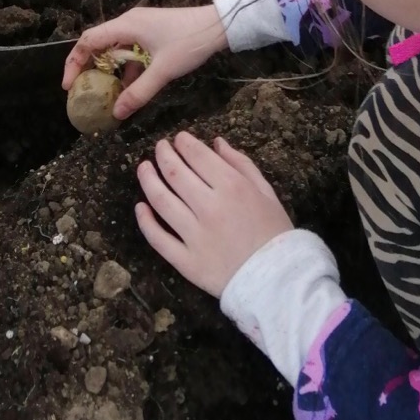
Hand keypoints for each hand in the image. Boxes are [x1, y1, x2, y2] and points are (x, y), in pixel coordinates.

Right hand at [63, 4, 228, 119]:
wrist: (218, 26)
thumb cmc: (189, 43)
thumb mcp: (163, 72)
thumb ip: (138, 93)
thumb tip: (116, 113)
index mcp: (126, 25)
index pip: (88, 41)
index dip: (74, 62)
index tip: (69, 85)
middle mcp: (129, 23)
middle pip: (98, 44)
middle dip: (88, 68)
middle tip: (82, 91)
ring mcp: (140, 27)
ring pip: (115, 49)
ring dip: (109, 70)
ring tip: (104, 94)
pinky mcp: (151, 33)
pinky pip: (130, 51)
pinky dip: (126, 68)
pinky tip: (130, 88)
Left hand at [134, 133, 293, 296]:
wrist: (278, 280)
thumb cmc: (274, 233)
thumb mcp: (266, 192)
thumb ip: (241, 164)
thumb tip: (216, 143)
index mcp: (232, 187)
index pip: (198, 156)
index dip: (184, 143)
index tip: (178, 139)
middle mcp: (209, 207)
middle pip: (175, 173)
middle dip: (164, 155)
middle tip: (160, 147)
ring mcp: (194, 236)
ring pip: (161, 201)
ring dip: (148, 180)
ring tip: (144, 168)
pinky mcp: (186, 261)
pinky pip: (158, 239)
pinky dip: (145, 221)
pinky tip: (141, 208)